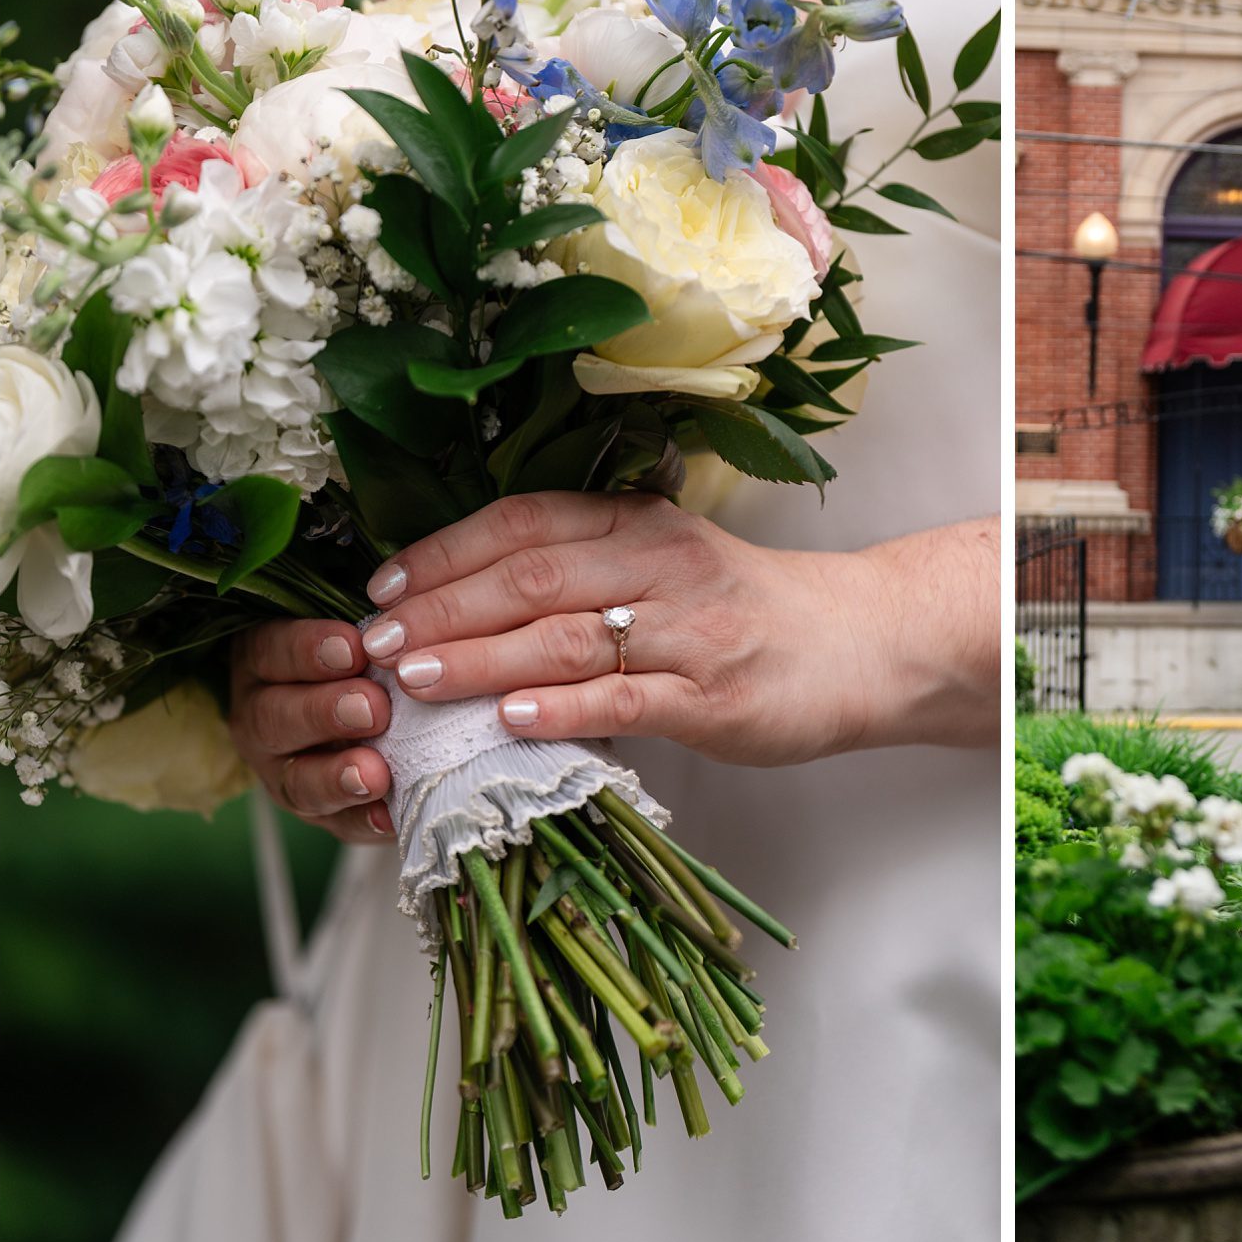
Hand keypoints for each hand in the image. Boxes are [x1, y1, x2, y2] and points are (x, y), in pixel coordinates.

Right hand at [228, 619, 394, 842]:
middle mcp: (263, 715)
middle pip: (277, 718)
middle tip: (373, 708)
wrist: (366, 711)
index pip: (272, 651)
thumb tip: (408, 611)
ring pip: (296, 779)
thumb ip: (372, 626)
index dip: (308, 650)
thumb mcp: (356, 629)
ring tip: (375, 773)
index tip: (353, 647)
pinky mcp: (319, 813)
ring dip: (336, 777)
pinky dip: (361, 821)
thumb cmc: (364, 653)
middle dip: (325, 713)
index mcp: (264, 660)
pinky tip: (388, 816)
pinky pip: (334, 823)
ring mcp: (283, 770)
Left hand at [353, 493, 997, 764]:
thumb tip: (472, 600)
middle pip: (532, 577)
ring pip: (567, 636)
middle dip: (445, 609)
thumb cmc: (751, 612)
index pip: (526, 522)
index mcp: (642, 524)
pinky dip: (563, 707)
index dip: (447, 551)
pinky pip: (627, 697)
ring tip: (415, 682)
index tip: (384, 588)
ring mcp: (690, 631)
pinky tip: (509, 720)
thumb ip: (588, 570)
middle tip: (377, 644)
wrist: (863, 644)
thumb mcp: (671, 564)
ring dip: (480, 657)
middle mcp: (661, 565)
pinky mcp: (716, 696)